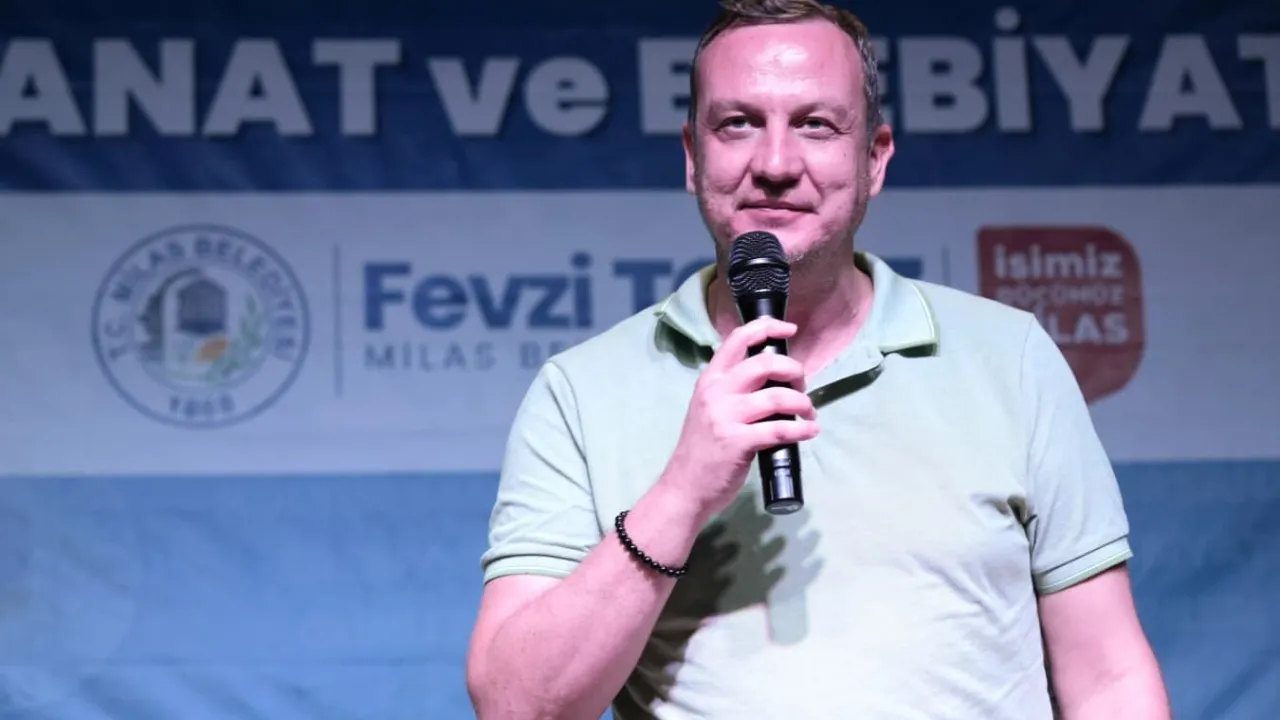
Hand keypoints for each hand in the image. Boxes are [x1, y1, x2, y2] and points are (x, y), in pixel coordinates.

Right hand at [660, 317, 819, 519]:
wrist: (684, 487)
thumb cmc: (702, 448)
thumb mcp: (710, 408)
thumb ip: (733, 389)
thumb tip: (773, 379)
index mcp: (710, 379)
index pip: (738, 339)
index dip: (768, 328)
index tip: (790, 330)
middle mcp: (716, 392)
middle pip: (765, 364)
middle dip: (794, 371)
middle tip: (802, 387)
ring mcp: (725, 417)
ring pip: (777, 396)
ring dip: (802, 403)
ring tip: (808, 413)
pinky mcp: (737, 442)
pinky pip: (779, 429)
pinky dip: (801, 429)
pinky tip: (810, 431)